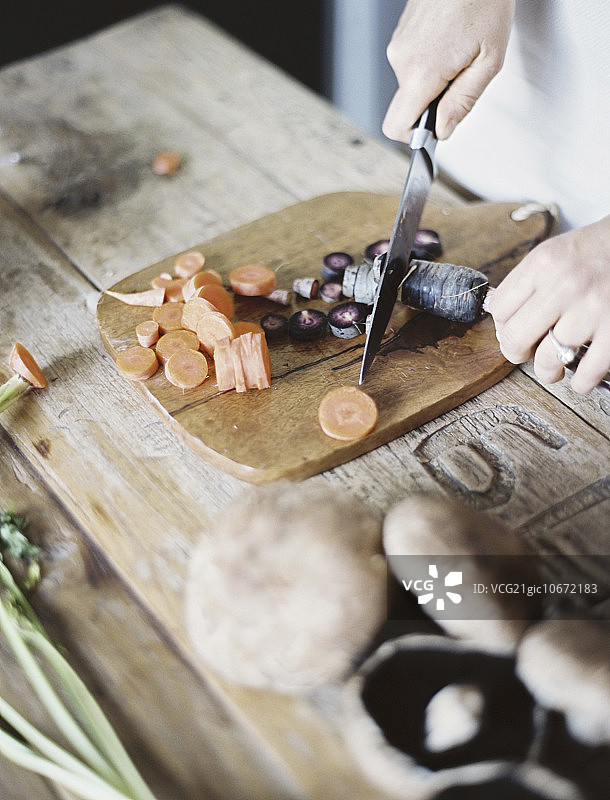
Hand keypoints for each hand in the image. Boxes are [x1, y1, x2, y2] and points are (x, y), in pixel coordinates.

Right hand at [383, 0, 514, 141]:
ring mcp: (398, 44)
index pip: (397, 126)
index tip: (435, 131)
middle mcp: (401, 59)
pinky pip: (412, 62)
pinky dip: (431, 60)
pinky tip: (451, 39)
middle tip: (463, 76)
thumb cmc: (484, 1)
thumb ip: (463, 102)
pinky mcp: (400, 34)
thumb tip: (443, 131)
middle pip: (409, 105)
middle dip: (435, 101)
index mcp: (421, 72)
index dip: (415, 136)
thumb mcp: (489, 61)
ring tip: (460, 51)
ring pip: (413, 83)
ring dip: (436, 78)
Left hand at [485, 216, 609, 394]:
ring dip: (546, 371)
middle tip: (524, 353)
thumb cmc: (596, 250)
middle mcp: (565, 286)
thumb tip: (498, 314)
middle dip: (515, 352)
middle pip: (515, 337)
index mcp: (544, 264)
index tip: (511, 329)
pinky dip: (581, 382)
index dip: (502, 325)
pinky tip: (580, 377)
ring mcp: (592, 310)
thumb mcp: (554, 253)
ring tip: (552, 368)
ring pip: (547, 360)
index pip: (500, 309)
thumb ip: (526, 282)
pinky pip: (587, 372)